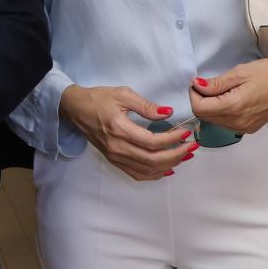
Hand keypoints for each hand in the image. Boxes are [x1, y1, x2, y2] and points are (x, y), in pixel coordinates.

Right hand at [59, 85, 195, 180]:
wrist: (75, 109)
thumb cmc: (98, 99)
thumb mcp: (123, 94)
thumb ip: (146, 105)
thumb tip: (168, 113)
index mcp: (119, 129)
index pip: (152, 141)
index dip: (172, 139)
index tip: (186, 132)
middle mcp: (117, 147)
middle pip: (152, 159)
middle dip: (176, 154)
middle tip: (191, 146)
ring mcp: (115, 156)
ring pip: (147, 169)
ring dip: (169, 164)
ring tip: (185, 155)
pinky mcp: (114, 160)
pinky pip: (137, 174)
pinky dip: (154, 174)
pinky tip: (167, 168)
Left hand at [189, 57, 267, 135]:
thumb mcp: (240, 72)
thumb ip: (216, 83)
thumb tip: (197, 86)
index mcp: (235, 107)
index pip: (199, 108)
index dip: (194, 95)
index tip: (197, 83)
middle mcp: (238, 122)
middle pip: (205, 116)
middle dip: (201, 100)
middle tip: (209, 84)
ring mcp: (245, 127)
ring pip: (215, 121)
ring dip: (211, 107)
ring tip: (222, 90)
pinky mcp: (251, 128)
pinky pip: (227, 123)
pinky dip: (222, 112)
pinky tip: (231, 99)